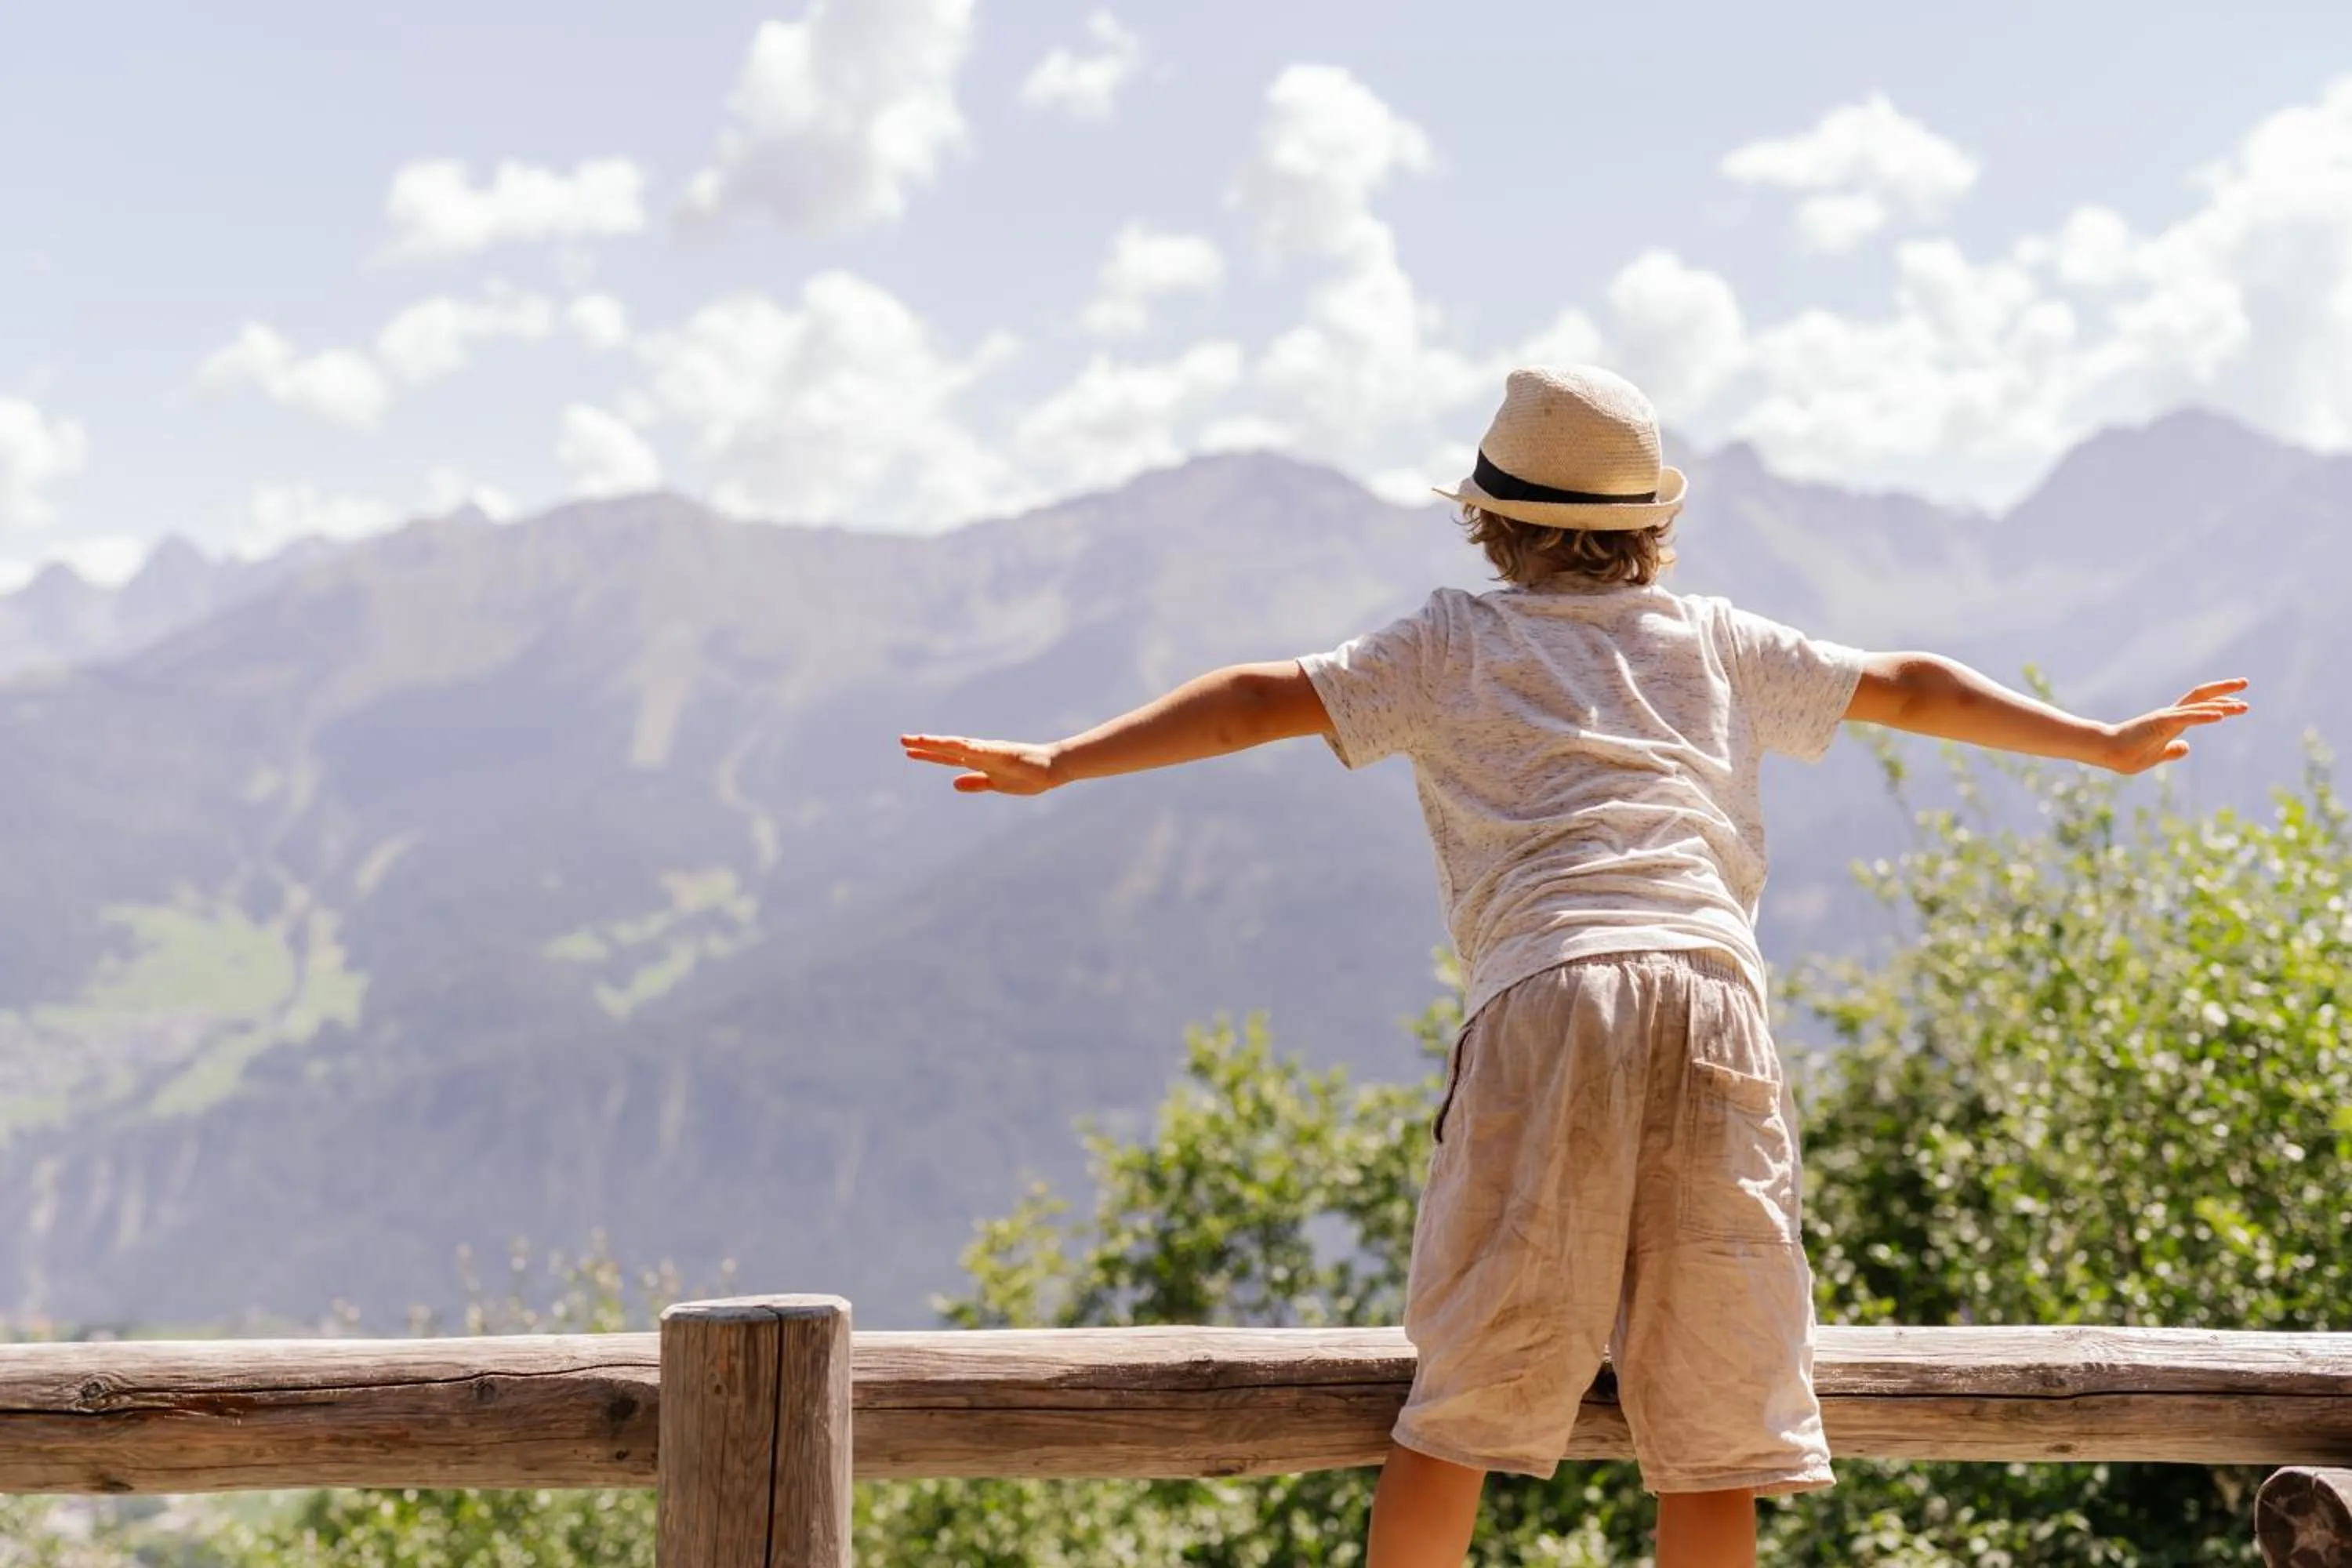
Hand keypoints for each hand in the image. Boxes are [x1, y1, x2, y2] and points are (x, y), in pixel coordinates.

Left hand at [900, 733, 1059, 794]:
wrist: (1053, 768)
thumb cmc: (1028, 775)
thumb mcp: (996, 784)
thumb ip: (976, 782)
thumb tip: (953, 784)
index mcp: (979, 760)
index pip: (948, 757)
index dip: (928, 754)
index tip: (907, 751)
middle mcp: (982, 752)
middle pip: (949, 748)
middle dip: (927, 745)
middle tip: (903, 740)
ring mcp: (993, 752)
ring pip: (963, 746)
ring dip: (943, 743)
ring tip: (923, 740)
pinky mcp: (1007, 754)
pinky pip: (988, 751)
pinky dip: (973, 749)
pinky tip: (960, 747)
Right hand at [2100, 678, 2251, 774]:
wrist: (2105, 752)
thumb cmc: (2125, 755)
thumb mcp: (2155, 756)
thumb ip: (2171, 751)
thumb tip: (2186, 747)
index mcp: (2169, 723)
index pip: (2198, 707)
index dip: (2218, 703)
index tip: (2238, 703)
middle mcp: (2170, 716)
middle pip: (2201, 697)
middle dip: (2224, 690)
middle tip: (2245, 683)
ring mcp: (2165, 718)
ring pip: (2198, 705)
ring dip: (2223, 704)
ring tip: (2244, 706)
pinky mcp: (2160, 723)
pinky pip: (2187, 717)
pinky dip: (2204, 715)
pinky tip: (2221, 715)